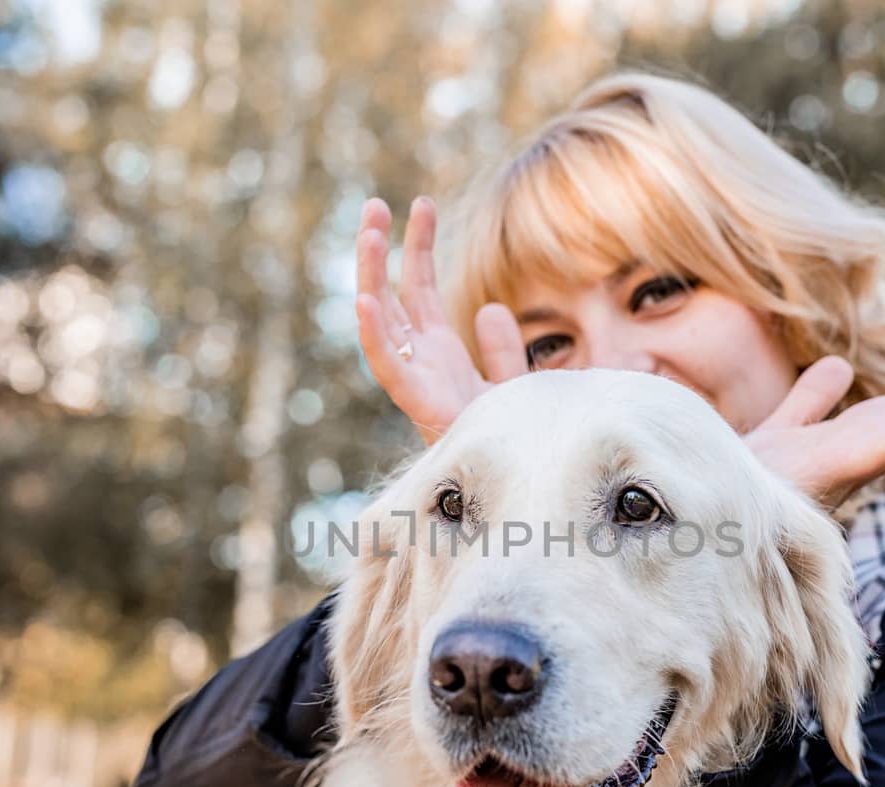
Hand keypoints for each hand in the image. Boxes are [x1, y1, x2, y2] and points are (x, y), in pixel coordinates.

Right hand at [354, 197, 526, 444]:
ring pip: (383, 322)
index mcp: (438, 356)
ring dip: (372, 277)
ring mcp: (417, 381)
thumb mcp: (511, 387)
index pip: (419, 290)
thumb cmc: (511, 443)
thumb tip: (491, 309)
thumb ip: (502, 351)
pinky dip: (375, 335)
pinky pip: (389, 367)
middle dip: (381, 251)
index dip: (417, 248)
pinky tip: (365, 299)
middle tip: (374, 203)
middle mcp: (420, 364)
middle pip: (391, 296)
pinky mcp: (419, 403)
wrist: (519, 484)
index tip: (420, 205)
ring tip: (370, 233)